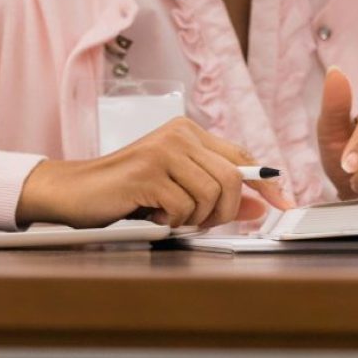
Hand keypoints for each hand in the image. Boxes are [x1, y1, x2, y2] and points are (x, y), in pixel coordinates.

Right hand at [14, 117, 291, 228]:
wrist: (74, 192)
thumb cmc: (124, 194)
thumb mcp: (176, 193)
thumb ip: (216, 197)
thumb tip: (258, 206)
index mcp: (189, 134)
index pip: (242, 156)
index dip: (265, 184)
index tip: (284, 205)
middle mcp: (179, 135)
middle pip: (232, 178)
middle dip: (224, 212)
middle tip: (199, 223)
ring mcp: (163, 150)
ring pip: (212, 194)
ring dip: (196, 218)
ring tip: (170, 217)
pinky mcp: (147, 171)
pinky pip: (185, 206)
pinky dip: (173, 221)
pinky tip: (153, 215)